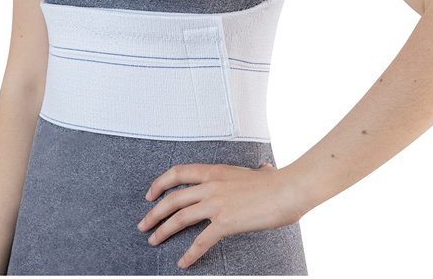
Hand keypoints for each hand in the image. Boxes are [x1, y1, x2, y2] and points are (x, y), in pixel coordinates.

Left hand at [137, 161, 302, 269]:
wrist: (288, 189)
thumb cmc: (279, 182)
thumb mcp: (262, 172)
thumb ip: (258, 171)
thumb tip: (264, 169)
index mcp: (216, 170)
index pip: (179, 171)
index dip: (160, 183)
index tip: (150, 194)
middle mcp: (211, 184)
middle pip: (173, 198)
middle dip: (154, 212)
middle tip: (143, 224)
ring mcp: (217, 202)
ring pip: (180, 217)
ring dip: (163, 230)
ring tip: (153, 240)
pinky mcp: (225, 221)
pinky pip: (201, 241)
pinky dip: (189, 254)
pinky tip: (182, 263)